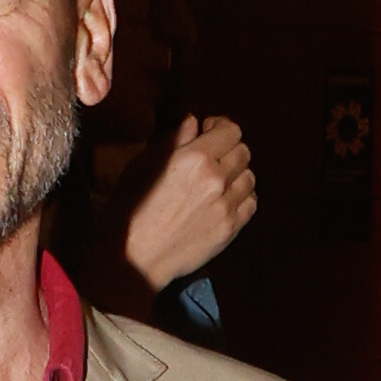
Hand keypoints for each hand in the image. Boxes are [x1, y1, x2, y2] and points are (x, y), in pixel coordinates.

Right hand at [124, 115, 256, 295]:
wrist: (134, 258)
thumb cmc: (130, 209)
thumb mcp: (142, 164)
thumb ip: (173, 140)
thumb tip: (194, 122)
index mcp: (195, 157)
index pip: (231, 130)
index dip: (220, 128)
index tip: (209, 132)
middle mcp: (216, 179)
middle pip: (244, 152)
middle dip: (229, 150)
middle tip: (213, 158)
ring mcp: (226, 206)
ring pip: (250, 178)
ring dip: (236, 175)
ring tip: (219, 182)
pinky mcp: (230, 229)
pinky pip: (251, 204)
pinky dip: (241, 198)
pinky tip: (224, 201)